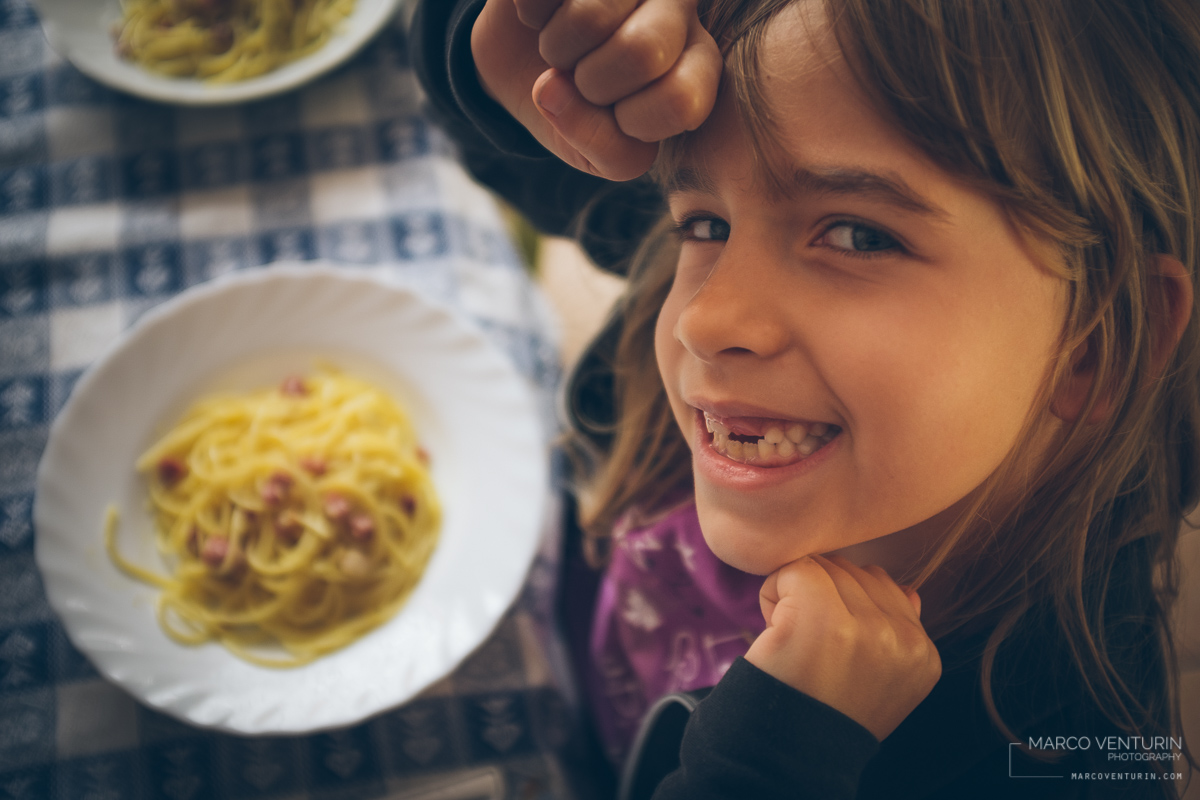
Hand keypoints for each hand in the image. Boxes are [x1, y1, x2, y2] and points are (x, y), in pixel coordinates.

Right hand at [471, 0, 720, 180]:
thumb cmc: (577, 105)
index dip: (633, 122)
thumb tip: (552, 90)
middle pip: (640, 51)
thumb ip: (610, 151)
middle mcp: (676, 5)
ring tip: (559, 45)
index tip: (619, 115)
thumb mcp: (601, 152)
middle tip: (582, 77)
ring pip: (589, 18)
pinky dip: (531, 13)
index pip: (682, 100)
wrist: (524, 59)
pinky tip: (544, 11)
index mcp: (697, 58)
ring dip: (555, 47)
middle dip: (590, 84)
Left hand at [744, 554, 941, 740]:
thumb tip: (908, 591)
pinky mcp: (823, 621)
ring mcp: (866, 631)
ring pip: (825, 566)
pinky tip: (774, 627)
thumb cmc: (822, 713)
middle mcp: (904, 641)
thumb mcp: (882, 681)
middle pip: (853, 570)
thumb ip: (898, 631)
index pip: (884, 585)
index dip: (844, 604)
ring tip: (793, 638)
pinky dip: (773, 590)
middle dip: (822, 594)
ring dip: (797, 592)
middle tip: (805, 642)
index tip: (830, 646)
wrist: (785, 757)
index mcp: (923, 654)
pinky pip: (796, 569)